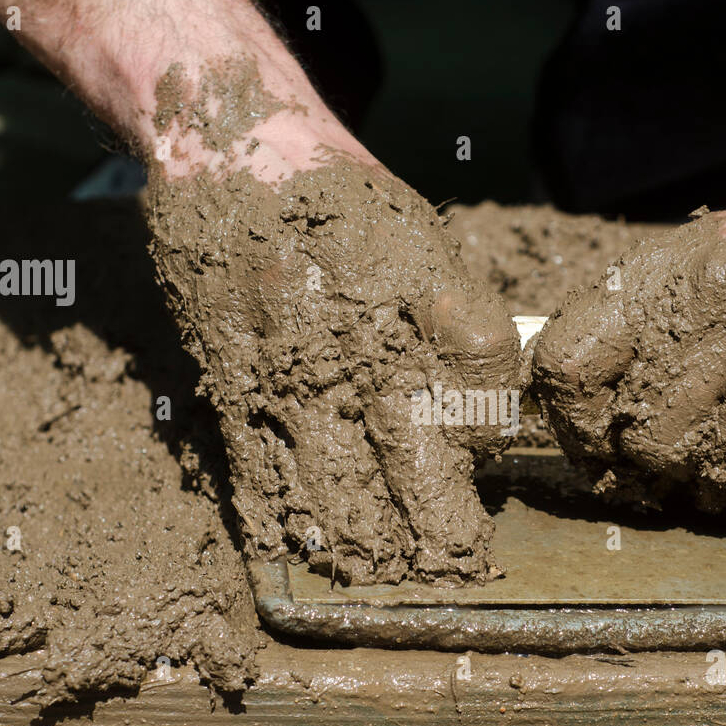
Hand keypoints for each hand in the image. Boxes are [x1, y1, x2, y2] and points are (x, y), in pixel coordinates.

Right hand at [148, 155, 521, 584]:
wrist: (235, 150)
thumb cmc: (343, 200)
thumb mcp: (423, 239)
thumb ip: (458, 323)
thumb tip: (481, 414)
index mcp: (422, 290)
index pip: (485, 382)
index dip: (491, 431)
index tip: (486, 455)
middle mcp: (361, 336)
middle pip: (415, 458)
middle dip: (439, 526)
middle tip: (457, 566)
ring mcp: (291, 368)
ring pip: (336, 483)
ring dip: (366, 543)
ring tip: (389, 576)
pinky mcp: (234, 384)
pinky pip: (259, 470)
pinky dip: (282, 521)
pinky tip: (302, 556)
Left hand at [529, 209, 725, 523]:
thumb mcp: (676, 260)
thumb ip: (613, 327)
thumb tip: (550, 400)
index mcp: (669, 280)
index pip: (570, 369)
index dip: (569, 424)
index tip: (589, 445)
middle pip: (646, 444)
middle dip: (647, 464)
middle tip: (662, 460)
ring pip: (713, 478)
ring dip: (706, 485)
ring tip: (720, 453)